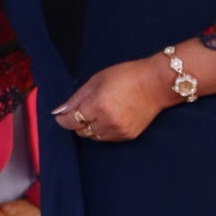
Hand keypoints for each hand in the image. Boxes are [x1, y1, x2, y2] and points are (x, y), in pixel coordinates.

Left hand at [52, 57, 171, 144]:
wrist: (156, 84)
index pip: (70, 121)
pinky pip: (107, 139)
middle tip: (83, 109)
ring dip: (90, 127)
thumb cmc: (127, 76)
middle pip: (81, 131)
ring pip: (93, 137)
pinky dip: (103, 131)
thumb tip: (59, 111)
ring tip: (98, 112)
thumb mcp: (96, 80)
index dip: (62, 119)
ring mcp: (119, 131)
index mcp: (97, 106)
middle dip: (76, 122)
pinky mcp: (128, 136)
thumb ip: (76, 98)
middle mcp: (107, 122)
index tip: (61, 115)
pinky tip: (109, 117)